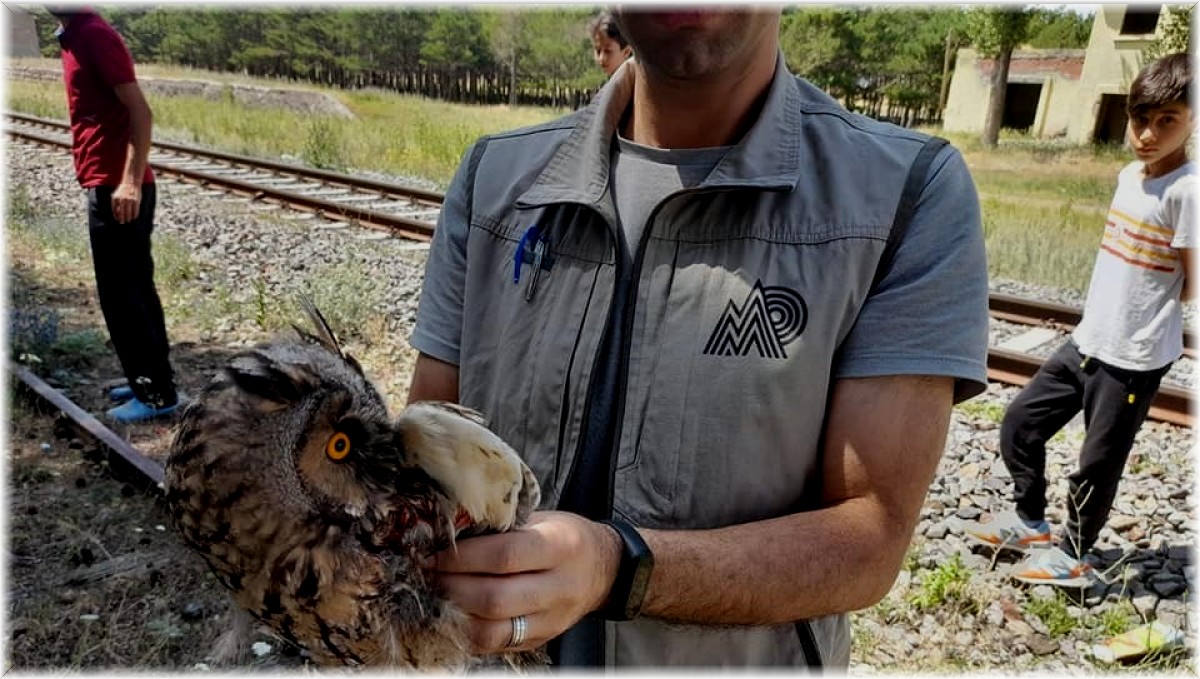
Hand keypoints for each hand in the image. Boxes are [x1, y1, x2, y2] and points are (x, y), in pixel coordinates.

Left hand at [111, 183, 140, 223]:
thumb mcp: (116, 195)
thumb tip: (117, 213)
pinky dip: (135, 215)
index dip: (116, 216)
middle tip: (122, 223)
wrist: (131, 182)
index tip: (117, 220)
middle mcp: (121, 199)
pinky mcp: (136, 200)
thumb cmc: (123, 190)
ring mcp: (129, 200)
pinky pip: (135, 210)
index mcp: (115, 198)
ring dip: (128, 218)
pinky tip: (134, 217)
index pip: (115, 210)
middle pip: (121, 212)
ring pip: (128, 212)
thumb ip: (116, 203)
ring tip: (129, 221)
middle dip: (122, 219)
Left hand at [434, 510, 620, 653]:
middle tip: (427, 574)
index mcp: (560, 546)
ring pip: (492, 630)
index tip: (433, 552)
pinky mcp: (540, 640)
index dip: (462, 557)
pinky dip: (467, 631)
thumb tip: (450, 532)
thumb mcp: (543, 519)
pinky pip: (495, 645)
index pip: (503, 556)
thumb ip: (504, 527)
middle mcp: (558, 587)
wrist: (605, 569)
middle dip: (451, 587)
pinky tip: (452, 613)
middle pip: (494, 598)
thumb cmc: (565, 537)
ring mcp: (551, 620)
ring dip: (455, 614)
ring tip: (435, 594)